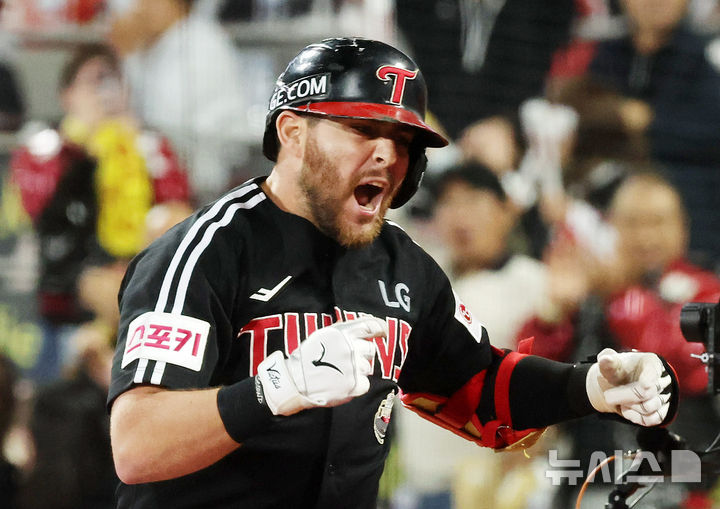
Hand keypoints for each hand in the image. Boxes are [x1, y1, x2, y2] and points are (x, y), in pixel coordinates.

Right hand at [256, 316, 383, 415]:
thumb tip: (368, 326)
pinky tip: (340, 383)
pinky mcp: (354, 385)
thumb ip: (346, 331)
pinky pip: (365, 384)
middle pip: (370, 350)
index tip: (384, 333)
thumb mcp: (324, 336)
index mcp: (342, 333)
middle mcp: (350, 347)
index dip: (381, 329)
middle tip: (344, 362)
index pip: (371, 326)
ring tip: (339, 373)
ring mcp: (353, 366)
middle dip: (361, 356)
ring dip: (357, 371)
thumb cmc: (309, 358)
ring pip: (367, 368)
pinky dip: (355, 386)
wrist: (295, 381)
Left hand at [586, 348, 676, 425]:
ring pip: (649, 408)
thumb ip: (607, 362)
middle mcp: (660, 379)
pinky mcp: (661, 411)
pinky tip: (626, 409)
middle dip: (623, 396)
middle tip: (608, 396)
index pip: (653, 371)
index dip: (649, 379)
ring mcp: (663, 396)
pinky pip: (651, 420)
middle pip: (646, 393)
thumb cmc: (616, 372)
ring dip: (629, 407)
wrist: (617, 386)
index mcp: (650, 362)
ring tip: (619, 400)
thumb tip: (605, 359)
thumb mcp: (610, 364)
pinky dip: (635, 417)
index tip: (645, 385)